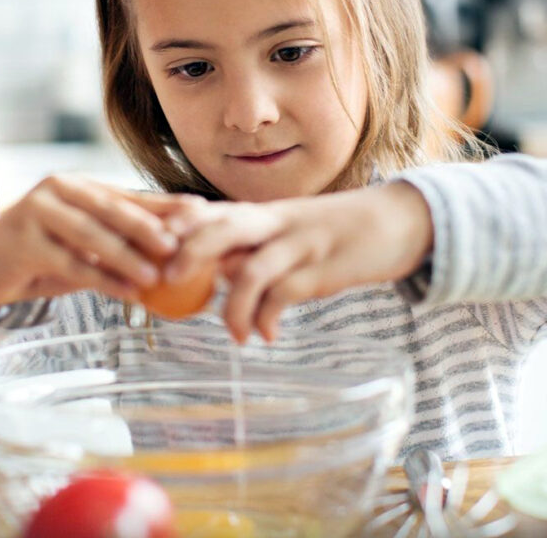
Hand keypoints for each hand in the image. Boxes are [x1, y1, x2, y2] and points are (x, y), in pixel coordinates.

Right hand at [0, 176, 180, 311]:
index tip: (199, 210)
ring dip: (126, 257)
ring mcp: (37, 211)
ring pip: (90, 235)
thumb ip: (121, 236)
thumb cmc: (48, 248)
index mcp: (81, 184)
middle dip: (146, 228)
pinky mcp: (23, 241)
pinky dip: (102, 279)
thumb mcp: (86, 237)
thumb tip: (176, 244)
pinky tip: (127, 292)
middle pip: (110, 209)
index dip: (164, 204)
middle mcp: (59, 189)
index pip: (129, 194)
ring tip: (154, 276)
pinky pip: (71, 264)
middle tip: (176, 246)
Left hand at [163, 182, 433, 341]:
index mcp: (267, 211)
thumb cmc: (337, 228)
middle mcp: (278, 222)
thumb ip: (254, 245)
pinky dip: (268, 317)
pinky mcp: (325, 269)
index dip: (177, 224)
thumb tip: (215, 273)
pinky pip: (285, 295)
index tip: (148, 242)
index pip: (213, 211)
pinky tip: (266, 335)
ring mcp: (301, 244)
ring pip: (251, 269)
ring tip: (233, 334)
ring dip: (232, 306)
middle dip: (188, 253)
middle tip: (165, 282)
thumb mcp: (292, 228)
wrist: (398, 219)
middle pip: (222, 228)